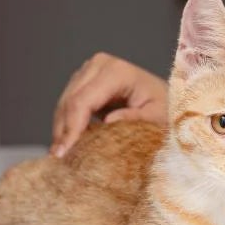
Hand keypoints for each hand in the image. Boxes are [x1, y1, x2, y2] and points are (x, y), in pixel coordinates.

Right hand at [50, 52, 169, 156]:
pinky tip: (66, 143)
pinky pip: (68, 103)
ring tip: (60, 155)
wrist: (165, 97)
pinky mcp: (85, 80)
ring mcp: (89, 70)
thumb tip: (108, 121)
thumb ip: (135, 118)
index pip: (83, 100)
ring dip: (61, 129)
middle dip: (62, 131)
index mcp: (117, 71)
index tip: (65, 152)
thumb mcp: (158, 116)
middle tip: (59, 159)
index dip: (72, 127)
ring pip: (64, 102)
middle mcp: (99, 65)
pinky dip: (65, 123)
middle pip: (70, 101)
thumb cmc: (164, 107)